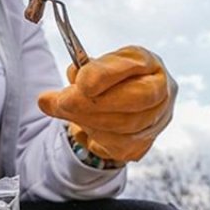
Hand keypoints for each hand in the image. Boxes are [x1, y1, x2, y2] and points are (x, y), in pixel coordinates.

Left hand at [37, 45, 176, 162]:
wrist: (121, 102)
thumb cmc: (107, 81)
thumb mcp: (92, 68)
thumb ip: (75, 78)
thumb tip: (47, 100)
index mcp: (148, 62)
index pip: (133, 65)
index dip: (107, 74)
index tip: (81, 82)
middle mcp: (162, 91)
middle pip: (136, 99)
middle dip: (94, 103)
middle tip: (62, 102)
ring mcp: (158, 120)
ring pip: (126, 128)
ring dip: (89, 121)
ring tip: (67, 111)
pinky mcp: (145, 143)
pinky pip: (119, 147)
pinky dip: (96, 137)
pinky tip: (85, 126)